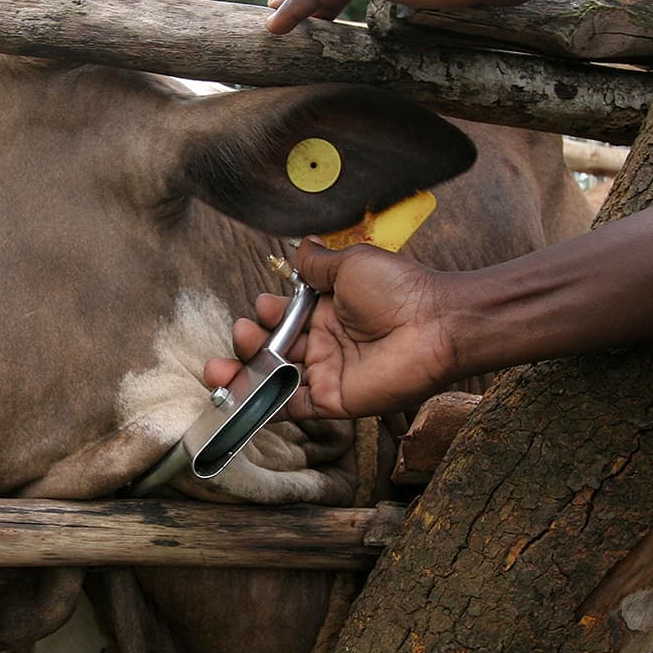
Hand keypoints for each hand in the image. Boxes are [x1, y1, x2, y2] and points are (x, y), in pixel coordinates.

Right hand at [204, 240, 459, 418]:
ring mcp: (327, 372)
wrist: (435, 323)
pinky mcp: (332, 399)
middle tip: (242, 335)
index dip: (266, 314)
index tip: (265, 307)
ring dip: (243, 377)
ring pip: (274, 379)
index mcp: (326, 311)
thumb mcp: (351, 264)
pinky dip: (262, 406)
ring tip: (218, 372)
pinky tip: (238, 401)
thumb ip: (318, 263)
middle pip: (272, 349)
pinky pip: (290, 407)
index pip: (282, 317)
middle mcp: (323, 343)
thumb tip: (301, 246)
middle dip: (247, 344)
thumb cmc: (399, 289)